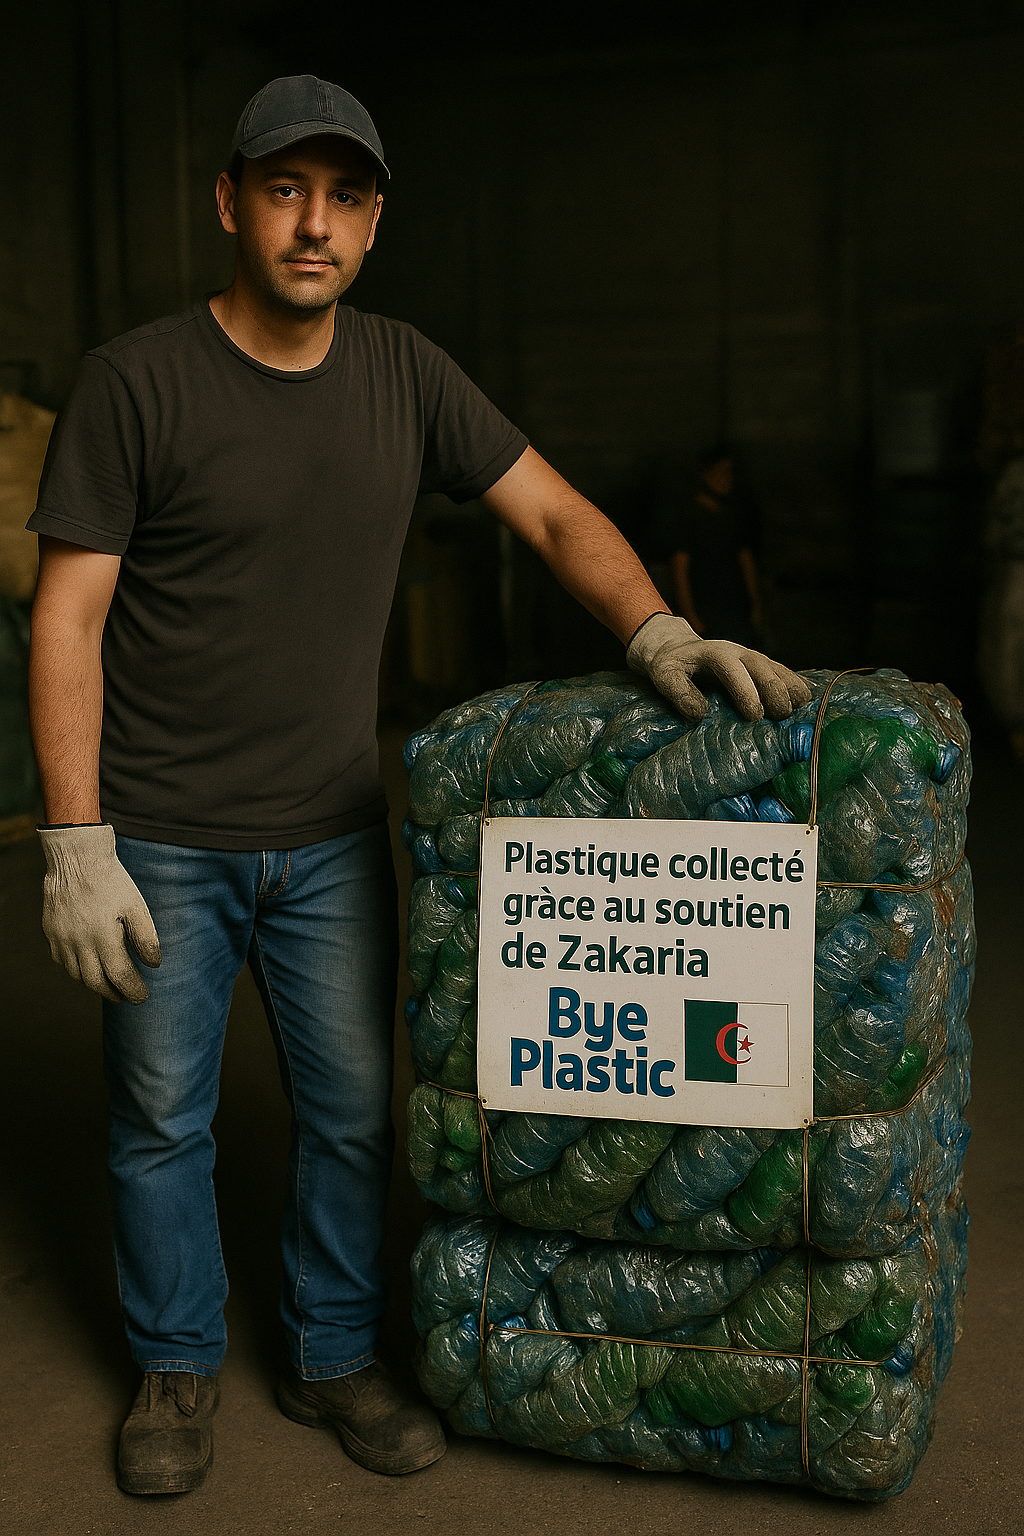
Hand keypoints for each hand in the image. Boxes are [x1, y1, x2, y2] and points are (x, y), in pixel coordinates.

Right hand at [38, 824, 161, 1003]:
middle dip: (113, 993)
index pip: (119, 976)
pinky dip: (76, 970)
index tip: (142, 997)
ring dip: (94, 984)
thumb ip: (146, 937)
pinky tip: (88, 967)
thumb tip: (154, 964)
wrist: (77, 858)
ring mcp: (61, 938)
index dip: (132, 990)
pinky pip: (62, 961)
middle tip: (127, 997)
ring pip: (76, 974)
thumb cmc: (111, 881)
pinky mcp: (51, 932)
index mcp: (103, 937)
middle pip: (95, 982)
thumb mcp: (137, 906)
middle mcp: (78, 942)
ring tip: (110, 985)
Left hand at [627, 612, 811, 721]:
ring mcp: (750, 657)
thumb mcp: (665, 676)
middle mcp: (737, 651)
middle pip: (760, 667)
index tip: (755, 715)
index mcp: (715, 653)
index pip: (733, 670)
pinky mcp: (758, 665)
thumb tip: (699, 712)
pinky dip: (793, 682)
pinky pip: (780, 671)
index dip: (746, 691)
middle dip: (774, 690)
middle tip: (782, 714)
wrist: (677, 648)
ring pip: (775, 667)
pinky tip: (806, 697)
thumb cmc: (671, 665)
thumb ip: (678, 692)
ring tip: (803, 705)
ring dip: (790, 685)